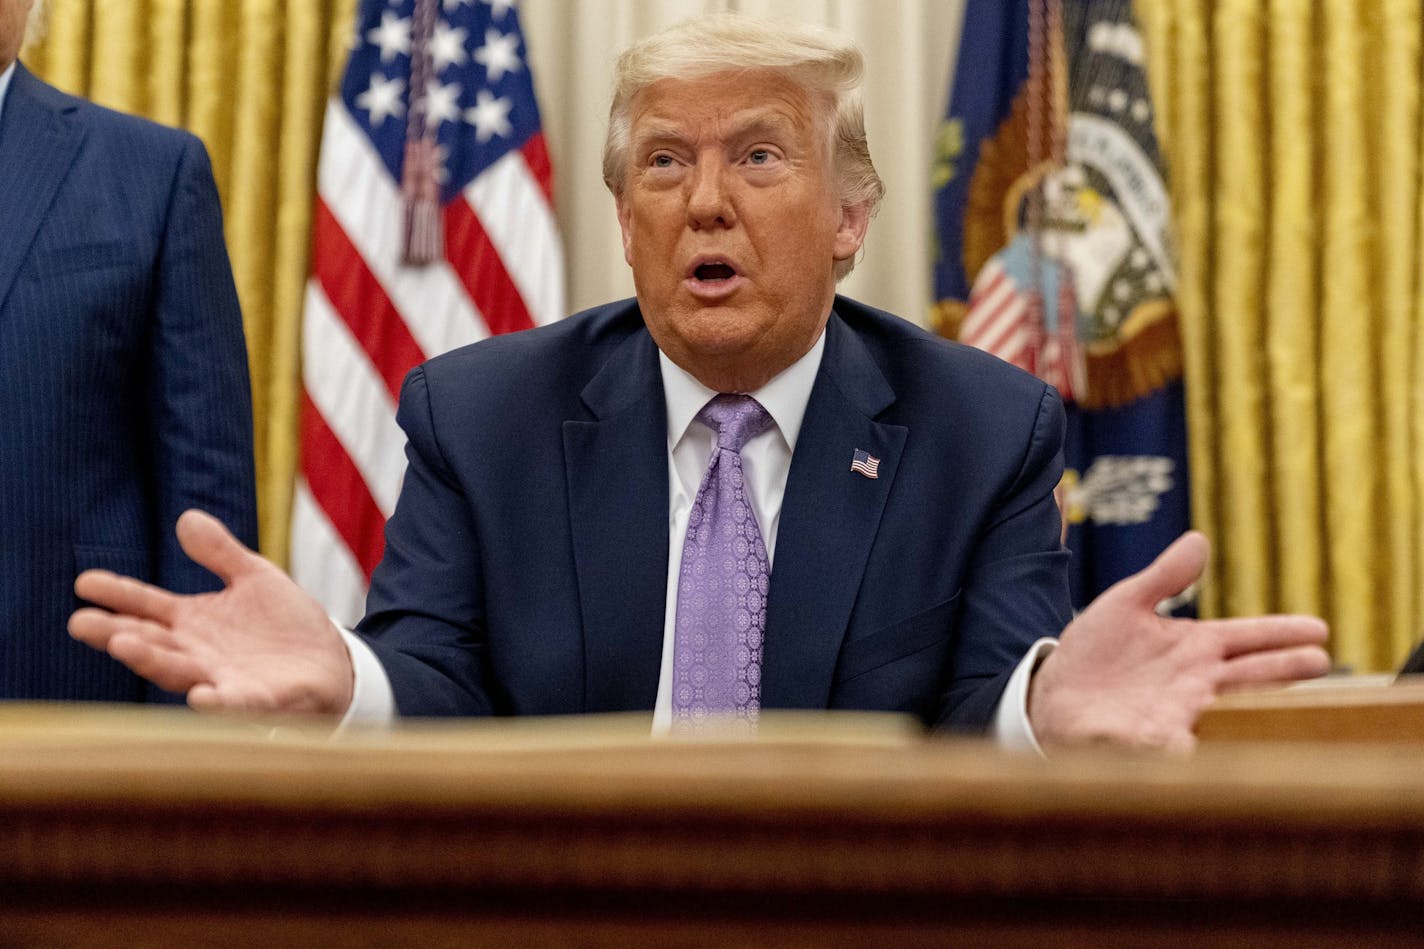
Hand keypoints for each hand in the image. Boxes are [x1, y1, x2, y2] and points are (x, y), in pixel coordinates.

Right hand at [69, 509, 354, 715]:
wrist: (333, 661)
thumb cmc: (286, 624)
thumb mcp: (254, 577)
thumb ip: (221, 553)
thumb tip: (186, 517)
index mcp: (193, 622)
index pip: (147, 606)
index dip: (117, 594)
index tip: (84, 582)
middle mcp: (197, 653)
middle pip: (149, 642)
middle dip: (115, 633)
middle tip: (80, 623)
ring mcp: (223, 679)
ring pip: (179, 672)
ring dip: (151, 661)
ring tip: (122, 645)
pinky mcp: (257, 700)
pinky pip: (235, 703)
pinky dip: (217, 702)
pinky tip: (202, 695)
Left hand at [1027, 531, 1329, 753]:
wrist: (1054, 694)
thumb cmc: (1096, 652)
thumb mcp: (1127, 604)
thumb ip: (1164, 577)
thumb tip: (1198, 539)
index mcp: (1194, 648)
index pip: (1246, 638)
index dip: (1280, 633)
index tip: (1318, 629)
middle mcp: (1195, 682)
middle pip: (1249, 675)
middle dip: (1282, 669)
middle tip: (1320, 661)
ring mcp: (1177, 713)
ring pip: (1227, 712)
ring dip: (1253, 708)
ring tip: (1284, 703)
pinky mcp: (1148, 740)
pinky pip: (1176, 747)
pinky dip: (1189, 747)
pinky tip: (1198, 743)